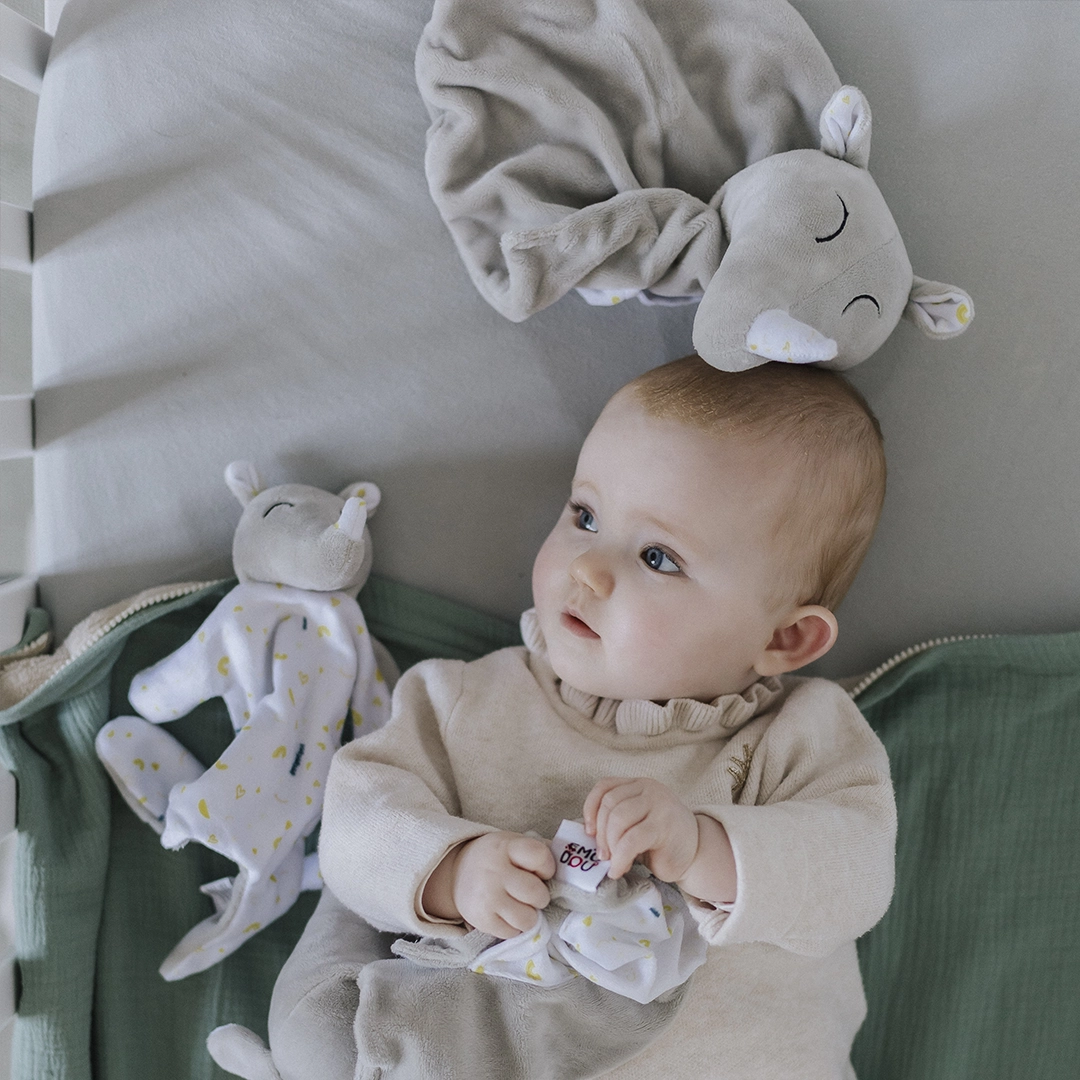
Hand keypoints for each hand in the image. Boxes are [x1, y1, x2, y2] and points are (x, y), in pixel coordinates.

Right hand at [423, 832, 554, 938]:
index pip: (540, 856)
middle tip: (531, 893)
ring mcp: (487, 897)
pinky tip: (507, 914)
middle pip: (536, 893)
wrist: (457, 872)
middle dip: (540, 896)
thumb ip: (541, 852)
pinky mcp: (481, 919)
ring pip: (527, 919)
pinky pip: (512, 933)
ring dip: (530, 916)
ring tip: (521, 906)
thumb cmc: (498, 859)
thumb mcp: (514, 845)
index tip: (541, 872)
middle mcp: (495, 871)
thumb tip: (573, 865)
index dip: (547, 867)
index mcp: (507, 847)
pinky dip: (515, 927)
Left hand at [583, 777, 697, 881]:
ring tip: (613, 862)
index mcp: (639, 784)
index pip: (605, 786)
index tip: (588, 832)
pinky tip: (619, 869)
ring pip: (618, 819)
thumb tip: (588, 833)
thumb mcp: (637, 821)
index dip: (590, 808)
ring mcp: (658, 805)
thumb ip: (617, 819)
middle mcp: (649, 789)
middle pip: (610, 804)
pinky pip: (631, 840)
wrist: (697, 853)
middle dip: (601, 833)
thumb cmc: (661, 840)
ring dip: (610, 845)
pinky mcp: (664, 826)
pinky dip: (620, 858)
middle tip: (603, 855)